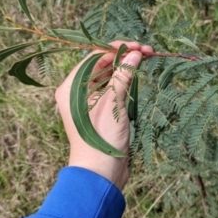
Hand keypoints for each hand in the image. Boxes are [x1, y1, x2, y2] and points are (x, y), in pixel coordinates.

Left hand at [55, 41, 152, 189]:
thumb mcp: (113, 103)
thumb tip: (136, 54)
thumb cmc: (102, 137)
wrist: (101, 171)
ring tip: (145, 58)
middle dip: (123, 56)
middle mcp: (77, 90)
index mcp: (72, 87)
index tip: (137, 46)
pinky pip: (112, 87)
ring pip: (108, 75)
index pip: (95, 57)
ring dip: (125, 66)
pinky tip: (137, 73)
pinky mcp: (100, 108)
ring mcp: (89, 99)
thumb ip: (123, 75)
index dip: (116, 49)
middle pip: (101, 65)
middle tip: (146, 51)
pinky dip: (124, 79)